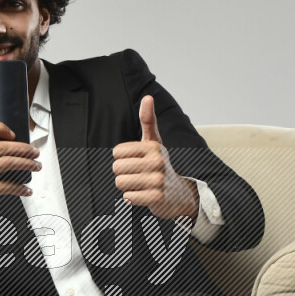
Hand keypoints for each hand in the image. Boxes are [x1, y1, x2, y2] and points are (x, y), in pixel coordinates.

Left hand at [111, 95, 198, 222]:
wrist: (178, 193)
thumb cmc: (160, 164)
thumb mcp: (154, 141)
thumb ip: (148, 120)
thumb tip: (148, 97)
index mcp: (153, 146)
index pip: (116, 152)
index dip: (122, 159)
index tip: (137, 161)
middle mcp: (157, 161)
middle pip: (116, 168)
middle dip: (123, 174)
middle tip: (139, 175)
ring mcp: (158, 180)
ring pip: (120, 183)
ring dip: (127, 186)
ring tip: (141, 185)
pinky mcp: (157, 198)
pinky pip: (128, 197)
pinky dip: (132, 198)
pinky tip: (144, 195)